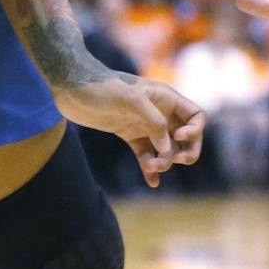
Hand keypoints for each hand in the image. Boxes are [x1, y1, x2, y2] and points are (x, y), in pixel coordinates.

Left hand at [54, 72, 205, 188]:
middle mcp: (159, 111)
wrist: (72, 88)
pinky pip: (146, 154)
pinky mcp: (129, 134)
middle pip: (187, 137)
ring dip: (164, 162)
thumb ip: (153, 121)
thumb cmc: (102, 87)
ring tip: (151, 167)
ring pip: (166, 149)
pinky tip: (152, 182)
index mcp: (165, 98)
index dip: (194, 131)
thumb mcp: (130, 99)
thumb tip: (168, 148)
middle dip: (186, 151)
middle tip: (176, 161)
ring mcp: (144, 124)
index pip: (196, 116)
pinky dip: (150, 168)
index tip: (176, 138)